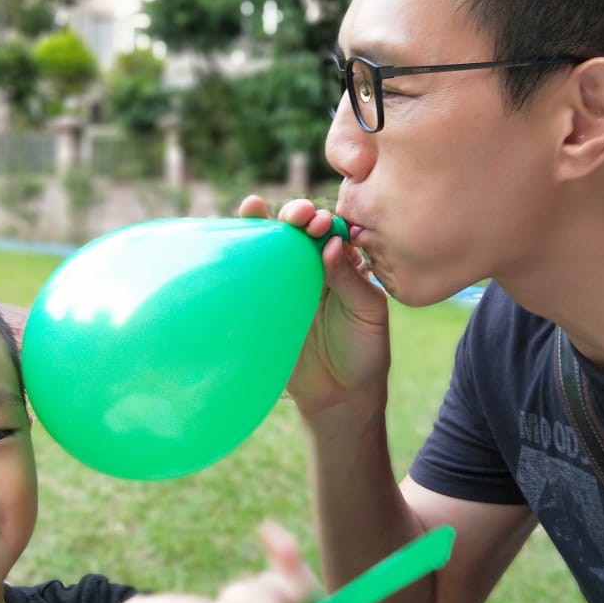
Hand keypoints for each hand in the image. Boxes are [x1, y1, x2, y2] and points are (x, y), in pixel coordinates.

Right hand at [238, 195, 389, 420]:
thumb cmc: (363, 350)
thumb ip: (349, 277)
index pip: (332, 230)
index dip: (326, 220)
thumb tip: (331, 242)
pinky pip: (253, 273)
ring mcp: (287, 283)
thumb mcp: (367, 311)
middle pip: (300, 230)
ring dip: (263, 222)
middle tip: (299, 216)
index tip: (322, 223)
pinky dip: (243, 249)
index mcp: (345, 264)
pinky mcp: (265, 301)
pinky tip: (236, 230)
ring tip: (253, 207)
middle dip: (296, 215)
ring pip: (273, 244)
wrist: (339, 395)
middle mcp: (315, 267)